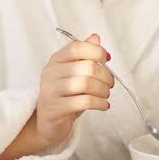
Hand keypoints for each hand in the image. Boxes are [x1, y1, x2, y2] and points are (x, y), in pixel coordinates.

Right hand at [32, 33, 113, 149]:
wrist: (48, 122)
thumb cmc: (64, 95)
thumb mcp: (74, 73)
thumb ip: (84, 55)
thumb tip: (96, 37)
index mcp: (56, 60)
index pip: (76, 48)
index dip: (96, 51)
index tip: (106, 59)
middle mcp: (51, 73)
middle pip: (86, 67)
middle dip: (105, 76)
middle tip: (110, 83)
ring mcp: (51, 91)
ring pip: (86, 84)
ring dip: (103, 90)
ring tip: (106, 94)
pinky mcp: (57, 108)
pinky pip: (85, 102)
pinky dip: (100, 103)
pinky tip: (104, 105)